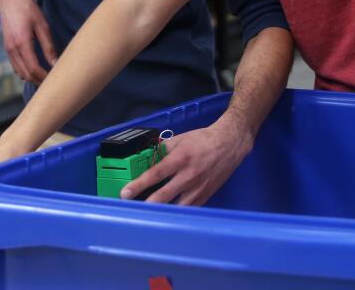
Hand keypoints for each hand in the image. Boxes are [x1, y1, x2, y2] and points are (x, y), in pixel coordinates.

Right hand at [0, 0, 57, 82]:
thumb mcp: (42, 25)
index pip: (33, 69)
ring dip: (32, 77)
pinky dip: (25, 71)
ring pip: (19, 72)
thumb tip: (55, 63)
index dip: (44, 77)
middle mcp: (12, 49)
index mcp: (22, 43)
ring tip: (46, 76)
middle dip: (39, 80)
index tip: (55, 80)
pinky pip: (15, 65)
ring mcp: (7, 49)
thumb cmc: (28, 8)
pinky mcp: (7, 47)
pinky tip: (36, 68)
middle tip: (53, 81)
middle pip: (26, 74)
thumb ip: (48, 46)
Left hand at [119, 115, 253, 205]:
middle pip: (164, 196)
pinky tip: (166, 213)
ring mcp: (197, 189)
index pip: (155, 174)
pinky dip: (176, 212)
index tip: (125, 193)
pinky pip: (187, 209)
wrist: (229, 144)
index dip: (138, 185)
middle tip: (132, 210)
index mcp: (180, 159)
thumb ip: (162, 149)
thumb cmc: (204, 140)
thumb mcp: (181, 139)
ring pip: (176, 208)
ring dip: (161, 212)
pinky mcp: (204, 197)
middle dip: (146, 205)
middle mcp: (188, 176)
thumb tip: (146, 156)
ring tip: (147, 215)